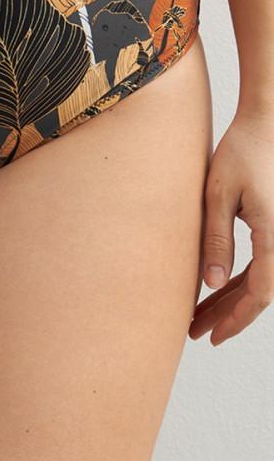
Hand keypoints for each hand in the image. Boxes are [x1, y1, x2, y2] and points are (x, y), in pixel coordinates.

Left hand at [188, 109, 273, 345]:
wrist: (265, 124)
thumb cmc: (241, 153)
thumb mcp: (218, 196)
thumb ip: (216, 240)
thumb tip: (210, 284)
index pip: (261, 292)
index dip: (237, 319)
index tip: (213, 336)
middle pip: (259, 291)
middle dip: (227, 315)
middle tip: (195, 333)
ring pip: (258, 280)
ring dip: (229, 300)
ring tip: (196, 319)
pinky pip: (259, 263)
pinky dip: (235, 280)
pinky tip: (212, 291)